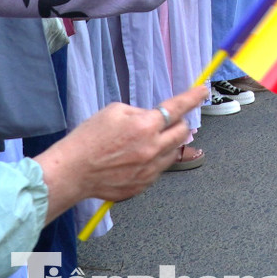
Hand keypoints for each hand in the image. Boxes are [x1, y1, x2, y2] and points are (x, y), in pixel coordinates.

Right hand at [34, 85, 206, 213]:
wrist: (74, 171)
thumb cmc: (89, 138)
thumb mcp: (114, 111)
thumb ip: (139, 112)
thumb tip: (152, 118)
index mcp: (145, 125)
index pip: (177, 107)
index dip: (193, 97)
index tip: (202, 91)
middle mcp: (153, 148)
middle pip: (182, 132)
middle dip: (178, 123)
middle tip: (166, 121)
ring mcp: (150, 169)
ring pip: (173, 152)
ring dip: (166, 143)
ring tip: (144, 142)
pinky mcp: (144, 185)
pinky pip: (159, 169)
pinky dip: (154, 160)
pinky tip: (134, 158)